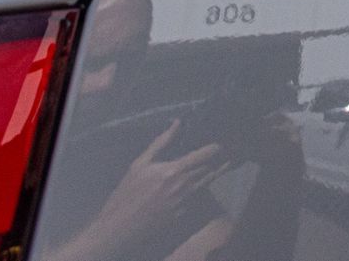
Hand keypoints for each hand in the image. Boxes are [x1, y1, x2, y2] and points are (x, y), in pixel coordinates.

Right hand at [51, 121, 227, 260]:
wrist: (120, 226)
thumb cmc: (127, 192)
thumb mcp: (139, 164)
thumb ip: (161, 143)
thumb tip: (177, 123)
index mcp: (174, 171)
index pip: (205, 155)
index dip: (216, 147)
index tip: (223, 139)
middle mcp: (185, 186)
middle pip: (210, 169)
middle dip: (220, 158)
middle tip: (228, 148)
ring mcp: (186, 202)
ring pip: (208, 182)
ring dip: (216, 171)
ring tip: (226, 160)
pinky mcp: (184, 214)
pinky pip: (198, 196)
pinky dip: (203, 186)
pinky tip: (204, 179)